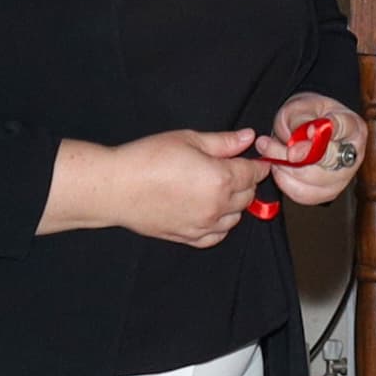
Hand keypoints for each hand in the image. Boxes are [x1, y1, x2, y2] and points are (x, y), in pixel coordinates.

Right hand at [49, 128, 271, 248]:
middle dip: (246, 182)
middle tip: (235, 169)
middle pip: (248, 196)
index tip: (257, 160)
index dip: (258, 164)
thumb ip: (223, 142)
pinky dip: (220, 224)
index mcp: (221, 178)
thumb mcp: (188, 139)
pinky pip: (216, 236)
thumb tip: (248, 137)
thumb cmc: (147, 158)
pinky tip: (210, 211)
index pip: (253, 173)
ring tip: (219, 189)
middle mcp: (217, 206)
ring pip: (235, 218)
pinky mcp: (188, 237)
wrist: (116, 187)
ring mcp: (204, 225)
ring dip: (234, 204)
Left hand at [266, 93, 366, 206]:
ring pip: (313, 183)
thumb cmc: (307, 114)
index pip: (343, 129)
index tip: (301, 138)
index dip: (321, 134)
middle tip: (267, 144)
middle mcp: (353, 155)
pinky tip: (279, 167)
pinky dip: (284, 182)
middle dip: (291, 156)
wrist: (305, 126)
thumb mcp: (300, 106)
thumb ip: (299, 122)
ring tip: (269, 152)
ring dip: (284, 168)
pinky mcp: (327, 193)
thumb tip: (297, 149)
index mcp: (352, 127)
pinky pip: (303, 195)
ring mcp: (343, 178)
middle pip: (327, 162)